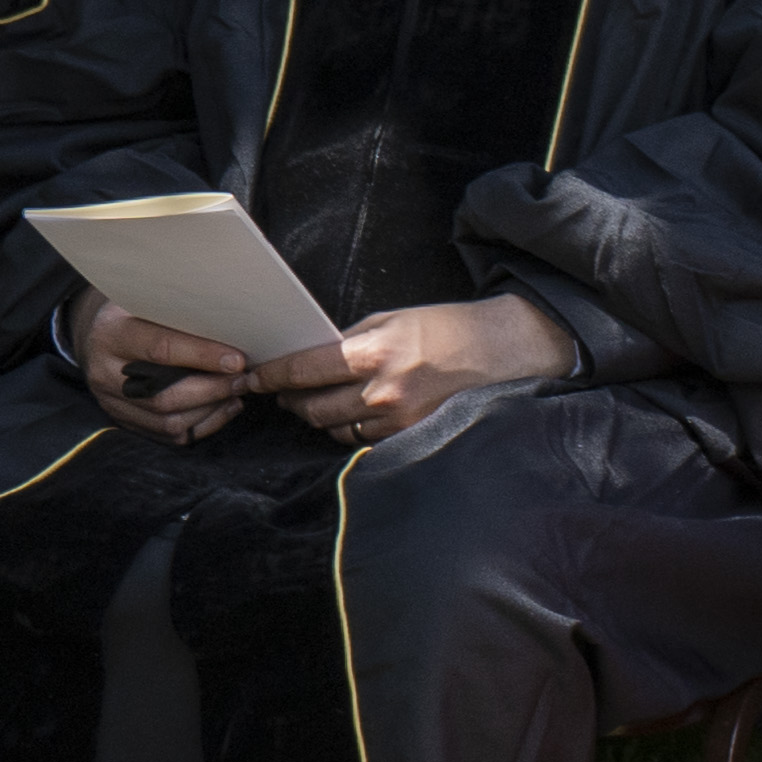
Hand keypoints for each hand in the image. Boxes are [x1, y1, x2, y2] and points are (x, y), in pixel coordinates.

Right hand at [77, 299, 251, 444]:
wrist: (101, 335)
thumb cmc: (137, 312)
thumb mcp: (150, 302)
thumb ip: (181, 314)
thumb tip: (233, 326)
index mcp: (111, 335)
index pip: (161, 350)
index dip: (202, 356)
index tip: (237, 360)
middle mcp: (105, 373)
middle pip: (164, 396)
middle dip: (212, 390)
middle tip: (244, 379)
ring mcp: (112, 402)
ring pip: (168, 421)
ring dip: (211, 409)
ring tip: (237, 391)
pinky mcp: (124, 420)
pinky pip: (169, 434)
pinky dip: (203, 423)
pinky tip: (225, 406)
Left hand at [245, 295, 570, 451]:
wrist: (510, 350)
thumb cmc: (451, 328)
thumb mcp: (395, 320)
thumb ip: (350, 341)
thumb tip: (308, 360)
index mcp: (376, 352)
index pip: (303, 370)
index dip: (270, 376)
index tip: (251, 378)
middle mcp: (383, 392)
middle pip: (311, 408)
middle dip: (292, 400)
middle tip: (286, 392)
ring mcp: (398, 421)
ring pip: (334, 428)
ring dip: (322, 416)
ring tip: (323, 401)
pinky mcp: (412, 438)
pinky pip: (362, 440)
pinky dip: (352, 428)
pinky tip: (357, 414)